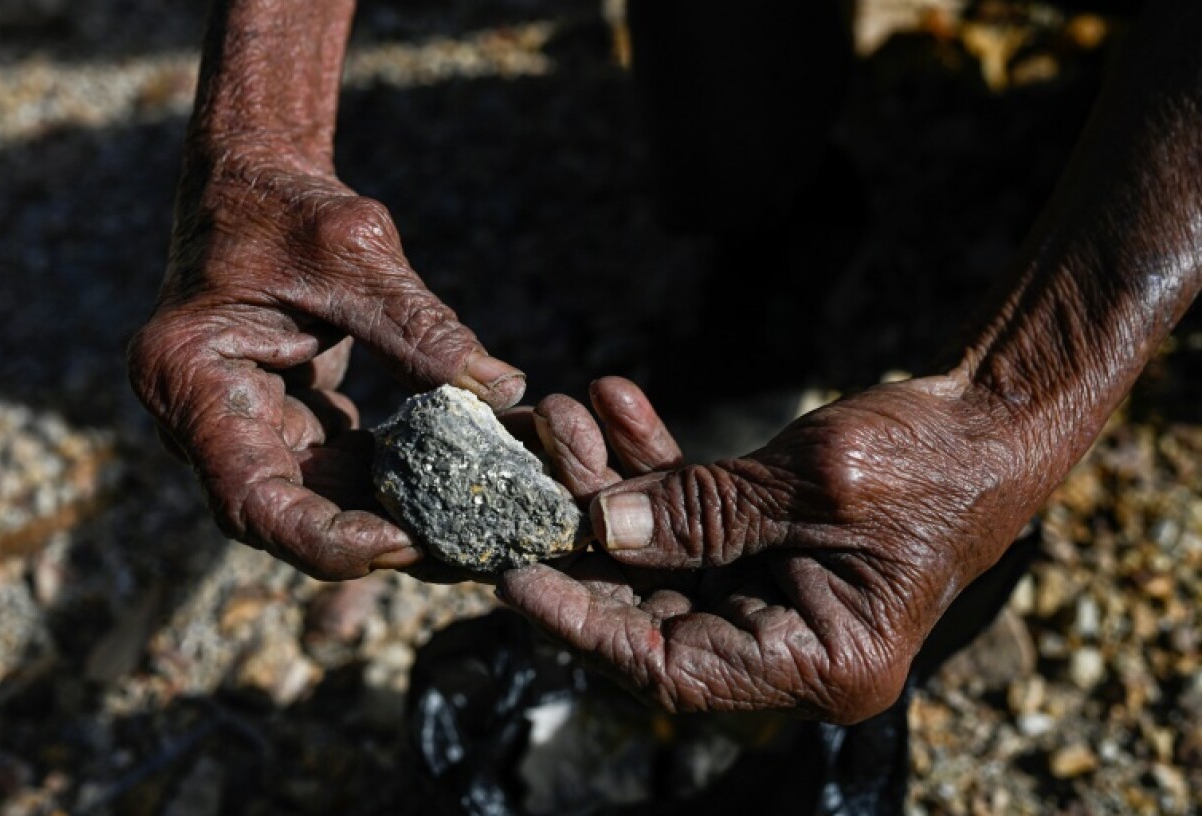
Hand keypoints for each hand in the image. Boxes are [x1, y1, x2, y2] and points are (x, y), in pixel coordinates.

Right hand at [127, 151, 523, 579]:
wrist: (257, 180)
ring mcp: (237, 425)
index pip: (248, 498)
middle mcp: (198, 418)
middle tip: (459, 552)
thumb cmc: (290, 205)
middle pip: (282, 516)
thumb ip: (421, 327)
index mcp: (188, 377)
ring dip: (386, 520)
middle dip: (368, 542)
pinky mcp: (279, 421)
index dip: (323, 539)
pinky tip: (453, 489)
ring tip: (468, 532)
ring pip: (312, 504)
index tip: (403, 543)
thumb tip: (504, 391)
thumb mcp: (356, 253)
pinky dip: (388, 485)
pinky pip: (333, 473)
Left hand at [501, 374, 1040, 721]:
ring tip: (568, 414)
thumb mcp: (816, 482)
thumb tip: (601, 527)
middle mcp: (792, 644)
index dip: (588, 628)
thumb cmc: (932, 460)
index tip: (518, 582)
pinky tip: (619, 403)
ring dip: (614, 484)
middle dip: (589, 535)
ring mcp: (776, 597)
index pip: (674, 669)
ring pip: (662, 555)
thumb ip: (705, 511)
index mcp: (821, 662)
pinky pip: (691, 518)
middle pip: (654, 610)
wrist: (991, 420)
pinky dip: (657, 466)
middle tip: (532, 474)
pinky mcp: (766, 549)